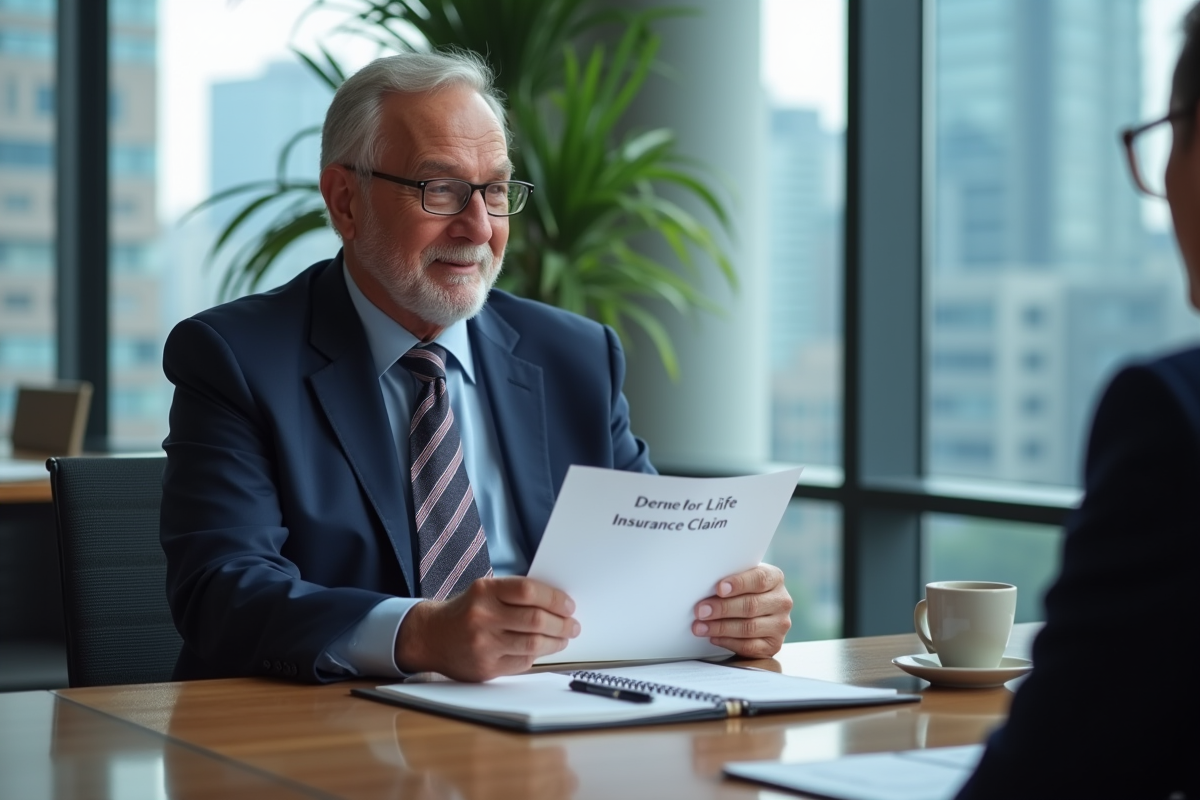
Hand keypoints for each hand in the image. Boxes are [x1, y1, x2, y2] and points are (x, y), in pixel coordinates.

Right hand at [395, 576, 579, 681]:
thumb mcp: (484, 592)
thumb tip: (558, 603)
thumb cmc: (466, 611)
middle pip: (536, 620)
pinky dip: (537, 655)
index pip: (528, 591)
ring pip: (533, 644)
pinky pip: (523, 662)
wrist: (431, 637)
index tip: (569, 605)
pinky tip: (542, 649)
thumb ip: (515, 595)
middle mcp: (482, 616)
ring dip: (556, 641)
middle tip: (573, 625)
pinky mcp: (485, 667)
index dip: (554, 598)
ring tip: (564, 638)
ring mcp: (483, 644)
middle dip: (562, 623)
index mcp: (484, 590)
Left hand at [692, 563, 791, 657]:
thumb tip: (704, 586)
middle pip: (751, 605)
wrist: (756, 612)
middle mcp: (782, 602)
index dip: (739, 584)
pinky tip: (713, 637)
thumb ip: (730, 577)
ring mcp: (779, 625)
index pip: (759, 579)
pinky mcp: (773, 645)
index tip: (719, 588)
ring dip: (720, 627)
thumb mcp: (741, 578)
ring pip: (749, 627)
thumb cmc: (743, 591)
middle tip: (701, 610)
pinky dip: (728, 642)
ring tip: (700, 626)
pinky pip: (749, 646)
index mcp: (775, 579)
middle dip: (722, 608)